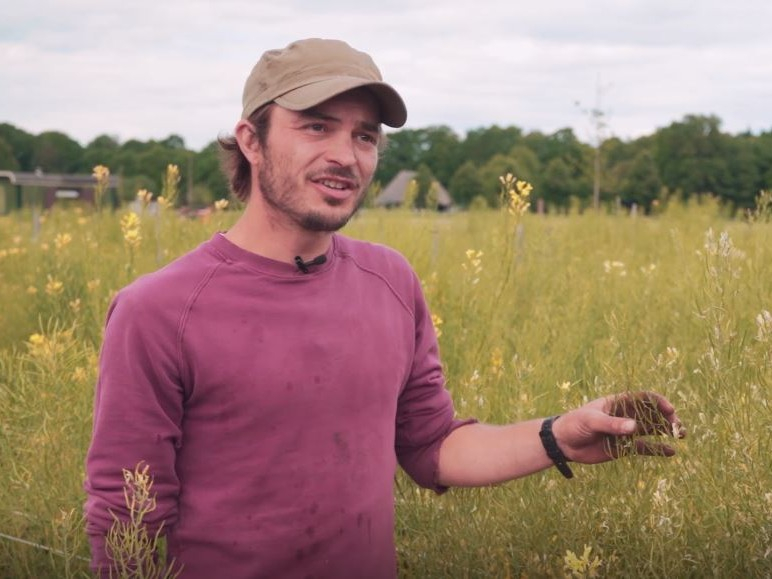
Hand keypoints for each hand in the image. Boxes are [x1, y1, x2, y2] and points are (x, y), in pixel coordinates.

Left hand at [551, 391, 685, 464]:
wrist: (564, 443)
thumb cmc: (574, 424)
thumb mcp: (591, 421)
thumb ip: (611, 424)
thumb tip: (635, 427)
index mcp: (618, 403)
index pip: (643, 398)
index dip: (658, 402)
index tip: (670, 409)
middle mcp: (625, 416)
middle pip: (652, 413)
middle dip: (668, 417)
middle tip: (678, 427)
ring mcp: (626, 431)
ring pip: (652, 429)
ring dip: (667, 431)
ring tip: (681, 435)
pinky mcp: (624, 447)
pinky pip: (645, 448)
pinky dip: (658, 450)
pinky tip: (671, 452)